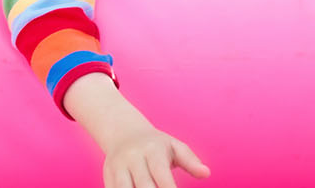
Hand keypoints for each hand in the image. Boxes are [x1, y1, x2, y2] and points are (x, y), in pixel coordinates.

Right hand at [64, 74, 210, 187]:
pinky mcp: (108, 176)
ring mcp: (118, 167)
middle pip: (143, 186)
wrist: (123, 132)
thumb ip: (190, 161)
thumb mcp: (174, 147)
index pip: (161, 175)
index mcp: (152, 150)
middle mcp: (133, 158)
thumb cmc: (156, 145)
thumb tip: (206, 173)